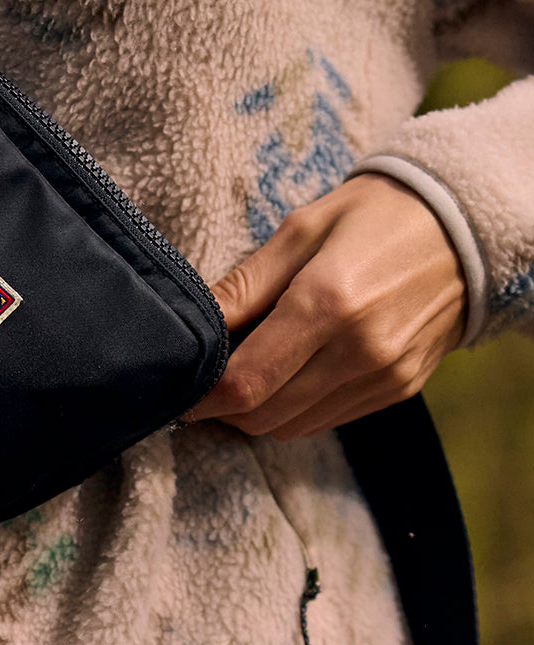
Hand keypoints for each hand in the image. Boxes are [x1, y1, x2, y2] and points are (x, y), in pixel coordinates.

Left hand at [185, 173, 466, 438]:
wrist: (464, 226)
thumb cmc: (370, 217)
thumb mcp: (299, 231)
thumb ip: (243, 286)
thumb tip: (191, 326)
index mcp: (328, 303)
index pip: (246, 381)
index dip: (203, 396)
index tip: (179, 389)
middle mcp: (360, 351)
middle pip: (263, 415)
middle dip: (223, 407)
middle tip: (206, 380)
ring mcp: (384, 376)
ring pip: (292, 427)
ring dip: (256, 412)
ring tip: (245, 374)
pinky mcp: (400, 389)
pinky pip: (327, 420)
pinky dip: (294, 410)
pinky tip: (286, 375)